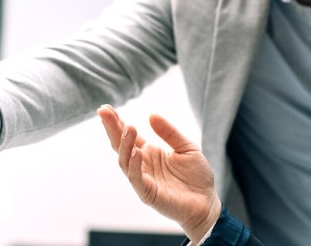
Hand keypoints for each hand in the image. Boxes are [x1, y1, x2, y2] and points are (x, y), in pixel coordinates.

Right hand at [97, 105, 220, 242]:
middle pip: (120, 145)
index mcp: (149, 152)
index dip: (117, 122)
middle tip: (103, 112)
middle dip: (111, 129)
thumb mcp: (187, 147)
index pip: (128, 136)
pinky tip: (136, 152)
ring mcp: (143, 179)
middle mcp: (142, 164)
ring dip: (125, 144)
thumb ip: (169, 132)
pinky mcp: (147, 193)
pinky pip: (136, 179)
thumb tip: (151, 115)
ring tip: (129, 127)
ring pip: (125, 161)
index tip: (106, 108)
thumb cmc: (196, 176)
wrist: (207, 202)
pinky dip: (134, 166)